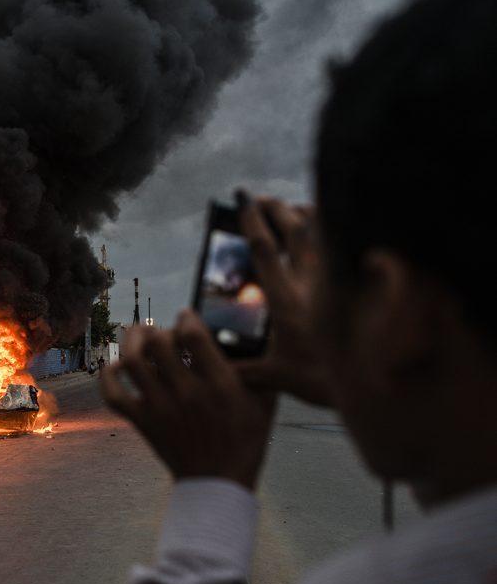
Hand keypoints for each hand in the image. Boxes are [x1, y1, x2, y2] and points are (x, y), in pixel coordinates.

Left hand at [102, 311, 276, 489]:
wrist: (218, 483)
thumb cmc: (246, 440)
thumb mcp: (265, 402)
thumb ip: (261, 368)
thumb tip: (258, 334)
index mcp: (220, 386)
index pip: (193, 335)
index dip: (186, 316)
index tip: (186, 315)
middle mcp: (187, 394)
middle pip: (158, 342)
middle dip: (158, 328)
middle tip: (162, 330)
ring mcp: (161, 409)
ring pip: (132, 361)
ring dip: (131, 342)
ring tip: (138, 337)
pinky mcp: (143, 423)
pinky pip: (113, 394)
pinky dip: (108, 376)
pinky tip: (117, 366)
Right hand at [234, 193, 332, 406]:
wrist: (371, 386)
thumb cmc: (319, 381)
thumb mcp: (275, 377)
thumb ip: (242, 369)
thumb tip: (213, 365)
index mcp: (287, 303)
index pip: (266, 251)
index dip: (252, 221)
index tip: (243, 200)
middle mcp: (312, 286)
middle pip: (295, 231)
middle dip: (276, 209)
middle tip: (260, 198)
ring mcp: (336, 284)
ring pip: (322, 235)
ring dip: (302, 216)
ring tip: (289, 207)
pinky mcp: (353, 287)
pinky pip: (342, 247)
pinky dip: (331, 232)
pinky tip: (325, 229)